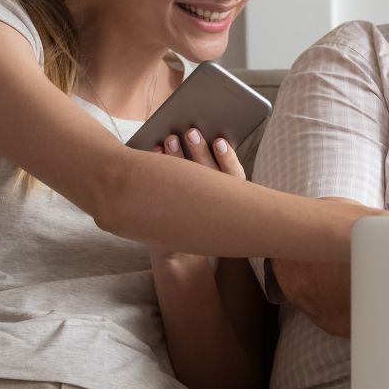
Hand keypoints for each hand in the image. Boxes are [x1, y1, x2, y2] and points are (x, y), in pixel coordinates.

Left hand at [147, 128, 241, 270]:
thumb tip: (198, 138)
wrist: (181, 257)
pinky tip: (153, 155)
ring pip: (186, 184)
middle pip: (209, 176)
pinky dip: (157, 172)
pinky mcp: (168, 218)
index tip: (219, 141)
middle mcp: (214, 208)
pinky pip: (163, 193)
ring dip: (177, 158)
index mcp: (230, 202)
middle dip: (199, 152)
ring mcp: (190, 214)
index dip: (227, 158)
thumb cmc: (202, 219)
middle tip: (191, 132)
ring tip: (169, 139)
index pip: (234, 177)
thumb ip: (214, 177)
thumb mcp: (215, 202)